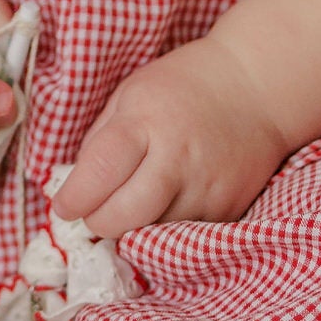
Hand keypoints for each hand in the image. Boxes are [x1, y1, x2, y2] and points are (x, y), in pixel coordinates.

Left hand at [53, 33, 289, 236]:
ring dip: (135, 227)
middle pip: (125, 216)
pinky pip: (184, 234)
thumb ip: (99, 141)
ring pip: (154, 233)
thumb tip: (75, 189)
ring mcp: (208, 188)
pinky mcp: (230, 208)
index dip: (74, 198)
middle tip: (95, 211)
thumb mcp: (129, 94)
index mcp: (145, 121)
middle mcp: (178, 158)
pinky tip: (168, 202)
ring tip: (135, 201)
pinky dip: (166, 227)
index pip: (99, 172)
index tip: (64, 206)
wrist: (257, 87)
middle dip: (100, 222)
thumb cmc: (182, 86)